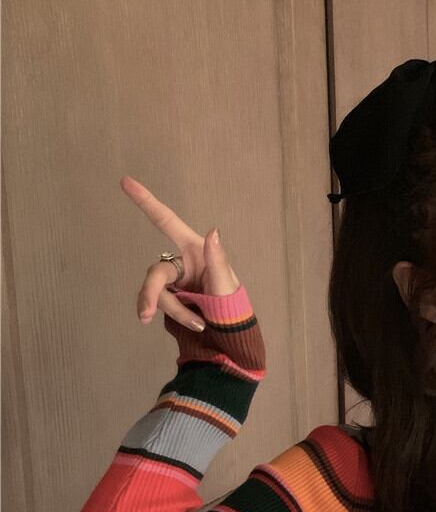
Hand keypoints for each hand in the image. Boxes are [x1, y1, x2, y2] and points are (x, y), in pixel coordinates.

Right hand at [121, 175, 241, 331]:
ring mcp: (173, 280)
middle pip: (155, 273)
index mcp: (195, 249)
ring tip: (199, 325)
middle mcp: (181, 262)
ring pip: (157, 292)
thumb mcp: (227, 284)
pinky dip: (174, 316)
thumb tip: (214, 231)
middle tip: (146, 315)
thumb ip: (217, 260)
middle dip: (152, 294)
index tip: (126, 181)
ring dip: (174, 310)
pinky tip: (194, 325)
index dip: (146, 201)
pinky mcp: (169, 297)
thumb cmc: (233, 304)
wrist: (229, 331)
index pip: (166, 221)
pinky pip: (159, 304)